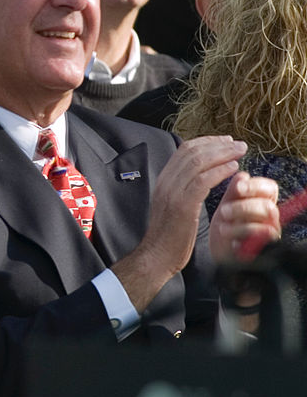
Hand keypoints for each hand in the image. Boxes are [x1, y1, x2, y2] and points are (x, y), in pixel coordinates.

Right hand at [113, 135, 245, 311]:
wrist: (157, 255)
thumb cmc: (169, 235)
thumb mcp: (173, 205)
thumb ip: (183, 189)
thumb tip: (200, 177)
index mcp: (163, 180)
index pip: (184, 151)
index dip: (206, 142)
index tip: (224, 141)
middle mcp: (166, 182)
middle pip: (192, 152)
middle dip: (218, 145)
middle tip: (237, 144)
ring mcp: (172, 193)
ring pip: (198, 163)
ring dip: (223, 154)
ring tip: (240, 152)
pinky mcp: (182, 205)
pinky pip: (203, 181)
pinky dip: (220, 171)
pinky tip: (233, 168)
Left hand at [209, 172, 280, 263]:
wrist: (219, 251)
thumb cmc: (226, 225)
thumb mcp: (226, 205)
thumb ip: (233, 192)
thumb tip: (241, 175)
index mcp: (262, 201)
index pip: (270, 188)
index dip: (256, 186)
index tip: (237, 187)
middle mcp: (270, 216)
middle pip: (268, 206)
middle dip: (244, 207)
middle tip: (224, 211)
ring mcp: (269, 232)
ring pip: (265, 224)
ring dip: (240, 224)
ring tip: (222, 227)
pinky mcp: (263, 248)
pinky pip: (260, 241)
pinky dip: (242, 239)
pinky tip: (230, 240)